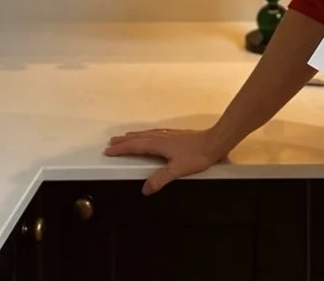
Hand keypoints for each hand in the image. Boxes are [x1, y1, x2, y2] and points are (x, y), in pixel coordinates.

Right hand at [103, 127, 224, 194]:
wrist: (214, 142)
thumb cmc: (197, 155)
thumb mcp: (177, 170)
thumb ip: (160, 179)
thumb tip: (145, 189)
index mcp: (158, 144)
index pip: (135, 146)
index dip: (121, 149)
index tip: (109, 150)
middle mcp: (161, 137)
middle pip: (138, 138)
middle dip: (124, 141)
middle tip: (112, 142)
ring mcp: (168, 135)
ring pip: (146, 134)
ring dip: (134, 137)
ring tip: (126, 138)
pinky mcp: (175, 135)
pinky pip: (154, 133)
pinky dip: (146, 135)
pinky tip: (150, 137)